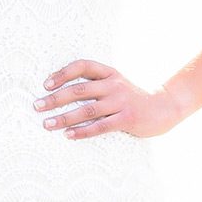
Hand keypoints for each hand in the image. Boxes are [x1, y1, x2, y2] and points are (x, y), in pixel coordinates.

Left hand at [33, 58, 181, 140]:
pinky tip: (68, 136)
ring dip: (64, 117)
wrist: (164, 108)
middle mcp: (114, 85)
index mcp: (109, 73)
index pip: (82, 66)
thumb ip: (95, 83)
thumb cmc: (132, 98)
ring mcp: (121, 102)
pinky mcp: (127, 119)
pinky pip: (100, 126)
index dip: (63, 73)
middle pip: (79, 89)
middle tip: (37, 106)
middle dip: (55, 98)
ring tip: (47, 124)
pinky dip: (82, 132)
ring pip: (87, 109)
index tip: (46, 84)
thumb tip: (60, 89)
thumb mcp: (116, 83)